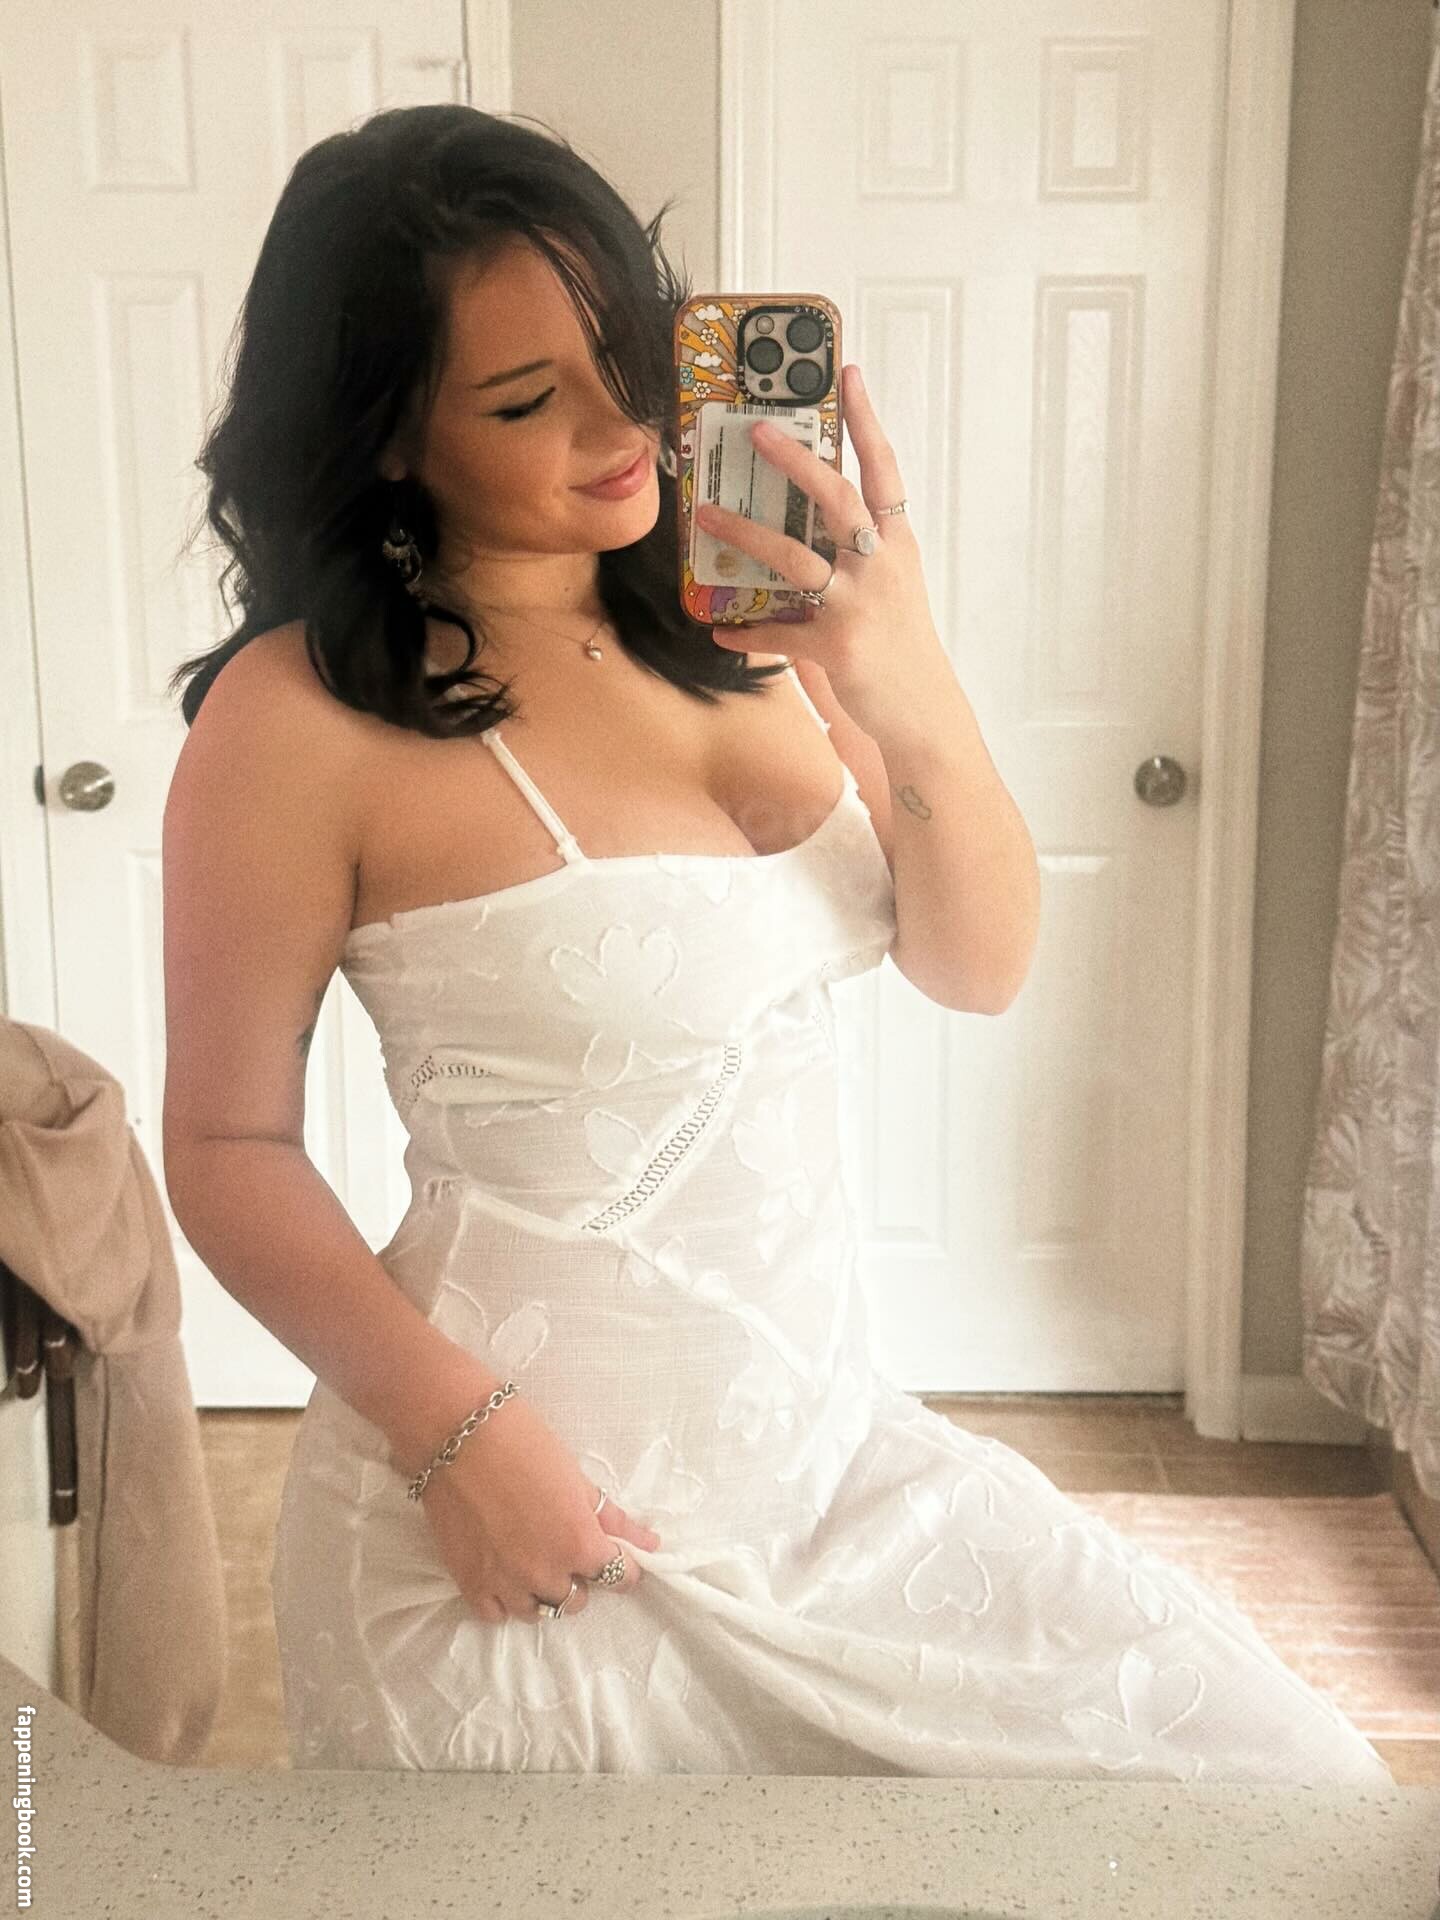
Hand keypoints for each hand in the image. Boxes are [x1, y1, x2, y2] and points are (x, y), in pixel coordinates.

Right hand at [415, 1391, 661, 1623]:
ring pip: (538, 1611)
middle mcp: (545, 1573)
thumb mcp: (577, 1477)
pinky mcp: (470, 1584)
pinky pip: (496, 1615)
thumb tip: (650, 1543)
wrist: (456, 1435)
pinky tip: (506, 1576)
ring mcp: (506, 1584)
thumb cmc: (523, 1443)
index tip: (615, 1556)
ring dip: (544, 1591)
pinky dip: (505, 1601)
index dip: (622, 1567)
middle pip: (576, 1599)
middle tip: (567, 1548)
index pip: (617, 1577)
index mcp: (579, 1544)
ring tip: (536, 1560)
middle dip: (579, 1577)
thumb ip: (613, 1518)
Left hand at [694, 363, 964, 747]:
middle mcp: (880, 565)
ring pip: (794, 558)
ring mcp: (858, 605)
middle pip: (836, 498)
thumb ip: (858, 558)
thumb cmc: (904, 649)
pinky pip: (779, 633)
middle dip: (796, 460)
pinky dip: (747, 633)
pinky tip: (720, 631)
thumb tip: (806, 530)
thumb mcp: (893, 591)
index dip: (866, 420)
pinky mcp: (837, 646)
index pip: (883, 469)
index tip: (848, 373)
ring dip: (745, 534)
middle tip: (758, 430)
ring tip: (706, 516)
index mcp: (896, 544)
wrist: (924, 714)